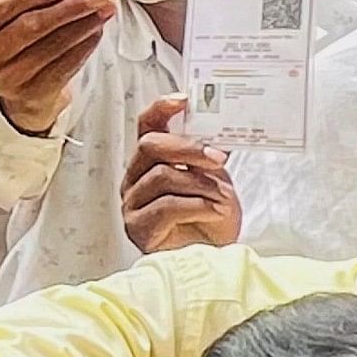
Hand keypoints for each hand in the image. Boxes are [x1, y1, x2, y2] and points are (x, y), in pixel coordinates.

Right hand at [0, 0, 115, 134]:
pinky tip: (96, 31)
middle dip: (68, 7)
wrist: (15, 94)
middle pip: (31, 25)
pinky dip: (85, 45)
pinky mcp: (31, 95)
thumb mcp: (7, 23)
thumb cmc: (13, 47)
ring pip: (52, 45)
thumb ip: (31, 2)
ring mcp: (6, 80)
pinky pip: (65, 66)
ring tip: (103, 9)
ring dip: (83, 24)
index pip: (4, 5)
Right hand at [120, 93, 240, 252]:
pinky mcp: (138, 228)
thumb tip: (214, 133)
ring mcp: (133, 203)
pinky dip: (196, 206)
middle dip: (187, 148)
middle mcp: (135, 178)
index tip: (183, 100)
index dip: (161, 109)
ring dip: (200, 184)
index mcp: (151, 160)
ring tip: (222, 197)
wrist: (213, 255)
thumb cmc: (211, 217)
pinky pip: (166, 206)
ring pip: (162, 176)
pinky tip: (213, 211)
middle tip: (217, 158)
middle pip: (150, 146)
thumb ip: (205, 155)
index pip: (146, 125)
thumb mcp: (214, 177)